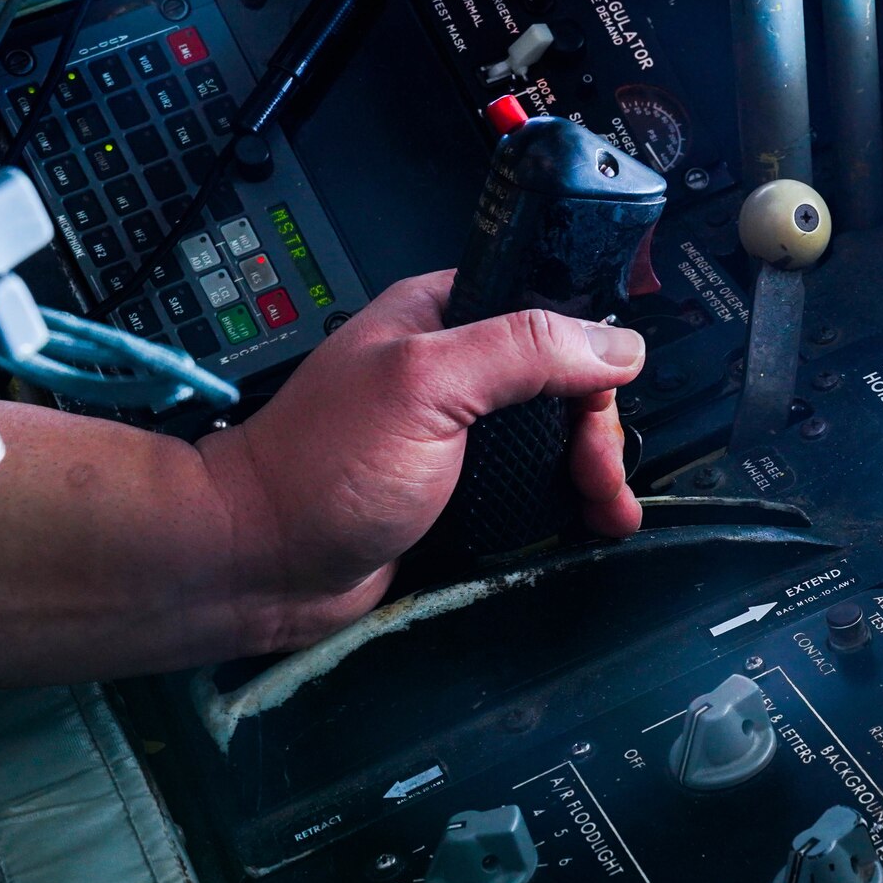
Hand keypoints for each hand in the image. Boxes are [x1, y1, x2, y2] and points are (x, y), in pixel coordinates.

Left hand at [198, 271, 646, 651]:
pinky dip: (572, 508)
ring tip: (608, 512)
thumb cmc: (322, 467)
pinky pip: (537, 492)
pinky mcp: (466, 494)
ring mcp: (463, 438)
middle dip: (596, 432)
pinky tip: (591, 525)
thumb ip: (523, 350)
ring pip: (557, 444)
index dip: (590, 359)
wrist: (264, 565)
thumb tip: (618, 344)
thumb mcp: (425, 385)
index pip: (550, 317)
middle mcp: (457, 372)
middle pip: (565, 387)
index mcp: (444, 318)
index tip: (600, 407)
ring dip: (595, 475)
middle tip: (598, 474)